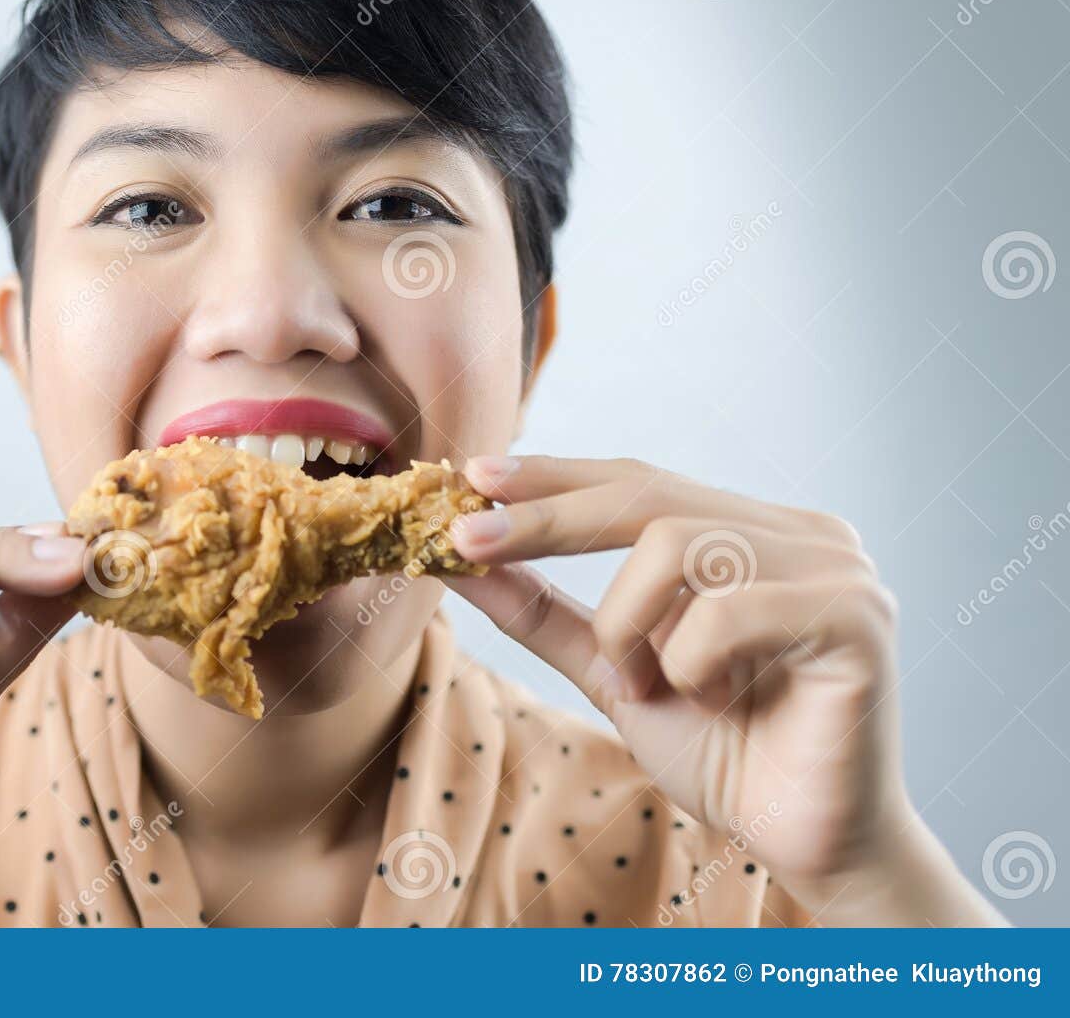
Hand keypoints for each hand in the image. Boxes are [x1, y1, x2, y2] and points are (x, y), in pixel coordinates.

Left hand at [446, 454, 996, 922]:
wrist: (801, 845)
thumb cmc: (722, 754)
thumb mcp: (610, 670)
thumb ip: (545, 610)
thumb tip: (464, 558)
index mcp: (751, 532)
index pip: (636, 481)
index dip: (553, 476)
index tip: (471, 475)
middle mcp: (800, 533)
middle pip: (646, 492)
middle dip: (544, 517)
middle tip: (464, 538)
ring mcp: (836, 568)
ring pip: (674, 544)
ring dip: (627, 624)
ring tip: (643, 687)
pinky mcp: (855, 617)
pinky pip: (725, 610)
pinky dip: (688, 662)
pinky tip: (712, 702)